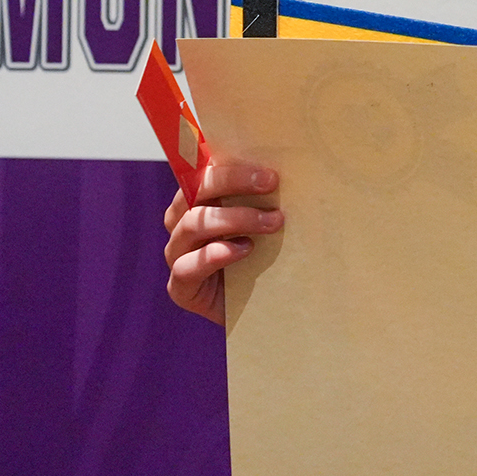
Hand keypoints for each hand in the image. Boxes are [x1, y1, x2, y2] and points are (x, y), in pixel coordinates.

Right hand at [163, 163, 281, 324]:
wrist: (269, 311)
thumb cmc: (270, 258)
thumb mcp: (270, 222)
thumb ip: (268, 196)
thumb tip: (296, 165)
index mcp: (200, 202)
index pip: (201, 172)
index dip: (228, 165)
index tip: (266, 165)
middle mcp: (183, 225)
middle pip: (192, 193)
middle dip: (232, 182)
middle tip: (271, 182)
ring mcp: (179, 256)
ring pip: (191, 225)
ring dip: (233, 218)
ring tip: (272, 222)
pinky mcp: (181, 288)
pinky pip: (186, 267)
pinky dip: (215, 255)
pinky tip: (244, 249)